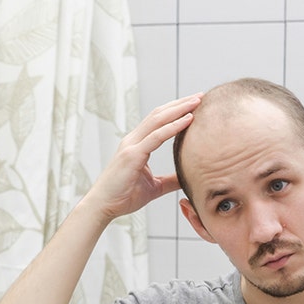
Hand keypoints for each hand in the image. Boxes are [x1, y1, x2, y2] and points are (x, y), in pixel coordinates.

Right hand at [82, 93, 200, 220]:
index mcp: (136, 145)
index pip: (158, 120)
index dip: (176, 110)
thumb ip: (170, 180)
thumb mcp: (154, 187)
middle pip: (159, 114)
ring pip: (158, 120)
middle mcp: (133, 140)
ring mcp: (131, 146)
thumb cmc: (123, 197)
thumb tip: (188, 178)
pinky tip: (188, 119)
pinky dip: (174, 126)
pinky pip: (156, 136)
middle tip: (200, 96)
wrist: (102, 207)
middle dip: (181, 103)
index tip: (195, 104)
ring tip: (197, 101)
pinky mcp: (132, 155)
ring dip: (179, 109)